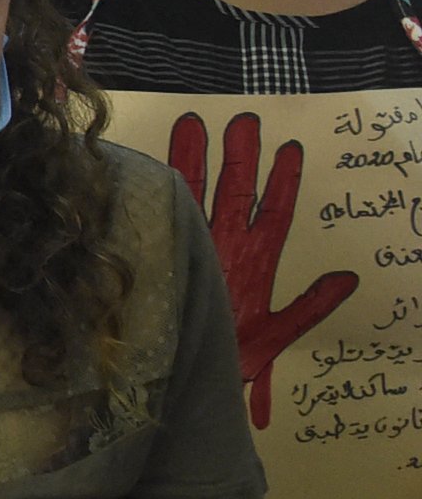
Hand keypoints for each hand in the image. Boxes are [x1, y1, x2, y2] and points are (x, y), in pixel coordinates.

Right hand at [167, 110, 355, 429]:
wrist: (190, 378)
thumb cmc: (236, 357)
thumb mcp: (279, 334)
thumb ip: (311, 306)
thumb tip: (348, 278)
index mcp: (255, 261)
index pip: (274, 212)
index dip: (283, 183)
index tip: (291, 150)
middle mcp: (225, 246)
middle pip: (234, 192)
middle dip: (239, 156)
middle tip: (243, 120)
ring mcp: (195, 246)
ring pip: (196, 195)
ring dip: (196, 161)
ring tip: (193, 124)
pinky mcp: (168, 254)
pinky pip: (164, 218)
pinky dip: (159, 192)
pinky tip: (151, 166)